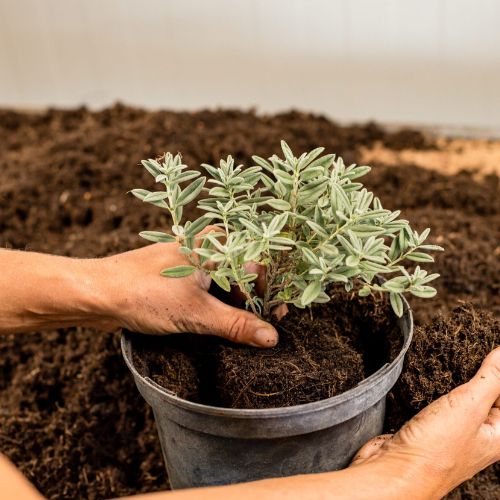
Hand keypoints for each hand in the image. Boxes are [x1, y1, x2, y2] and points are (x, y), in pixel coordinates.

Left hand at [98, 235, 277, 347]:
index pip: (257, 262)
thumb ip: (236, 325)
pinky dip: (218, 306)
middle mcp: (204, 250)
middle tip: (262, 326)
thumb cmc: (144, 293)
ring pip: (225, 282)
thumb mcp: (195, 313)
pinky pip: (207, 290)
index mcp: (213, 246)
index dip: (270, 288)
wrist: (96, 294)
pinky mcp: (178, 279)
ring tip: (245, 330)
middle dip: (255, 299)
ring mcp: (190, 264)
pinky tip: (221, 325)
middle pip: (243, 273)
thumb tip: (271, 337)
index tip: (277, 312)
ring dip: (237, 305)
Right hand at [351, 346, 499, 497]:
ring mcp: (451, 432)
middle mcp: (477, 434)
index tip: (489, 349)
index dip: (499, 372)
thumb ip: (490, 379)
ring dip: (454, 378)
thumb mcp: (469, 407)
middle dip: (480, 372)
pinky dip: (432, 387)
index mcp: (498, 435)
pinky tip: (426, 375)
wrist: (392, 471)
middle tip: (469, 347)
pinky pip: (436, 402)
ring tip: (449, 356)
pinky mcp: (427, 427)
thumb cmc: (434, 451)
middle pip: (487, 396)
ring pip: (460, 397)